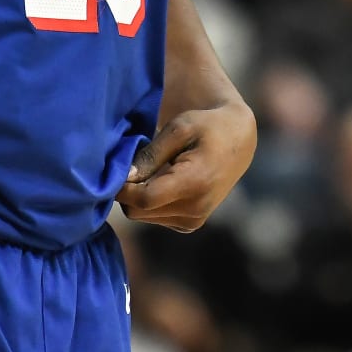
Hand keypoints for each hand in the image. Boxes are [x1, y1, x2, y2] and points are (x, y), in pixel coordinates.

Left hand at [116, 102, 255, 233]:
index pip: (143, 199)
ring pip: (142, 216)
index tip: (114, 168)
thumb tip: (125, 177)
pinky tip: (161, 180)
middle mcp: (195, 209)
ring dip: (138, 195)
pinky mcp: (190, 224)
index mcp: (194, 184)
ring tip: (151, 168)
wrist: (238, 141)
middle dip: (127, 190)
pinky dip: (149, 202)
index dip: (121, 187)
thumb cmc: (206, 126)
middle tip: (131, 163)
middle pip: (138, 210)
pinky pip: (154, 217)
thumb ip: (151, 155)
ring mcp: (194, 220)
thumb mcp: (178, 129)